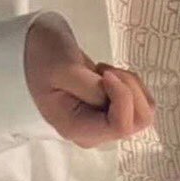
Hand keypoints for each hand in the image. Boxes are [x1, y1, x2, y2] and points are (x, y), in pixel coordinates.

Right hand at [24, 12, 155, 148]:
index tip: (105, 73)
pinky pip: (139, 102)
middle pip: (137, 122)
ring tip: (106, 71)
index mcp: (78, 128)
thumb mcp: (62, 68)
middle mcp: (94, 132)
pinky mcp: (110, 110)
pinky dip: (131, 83)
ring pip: (143, 112)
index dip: (123, 97)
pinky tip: (109, 74)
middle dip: (130, 90)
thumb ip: (90, 87)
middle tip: (105, 71)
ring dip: (131, 85)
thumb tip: (114, 98)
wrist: (36, 48)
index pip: (120, 126)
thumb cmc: (44, 57)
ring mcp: (103, 122)